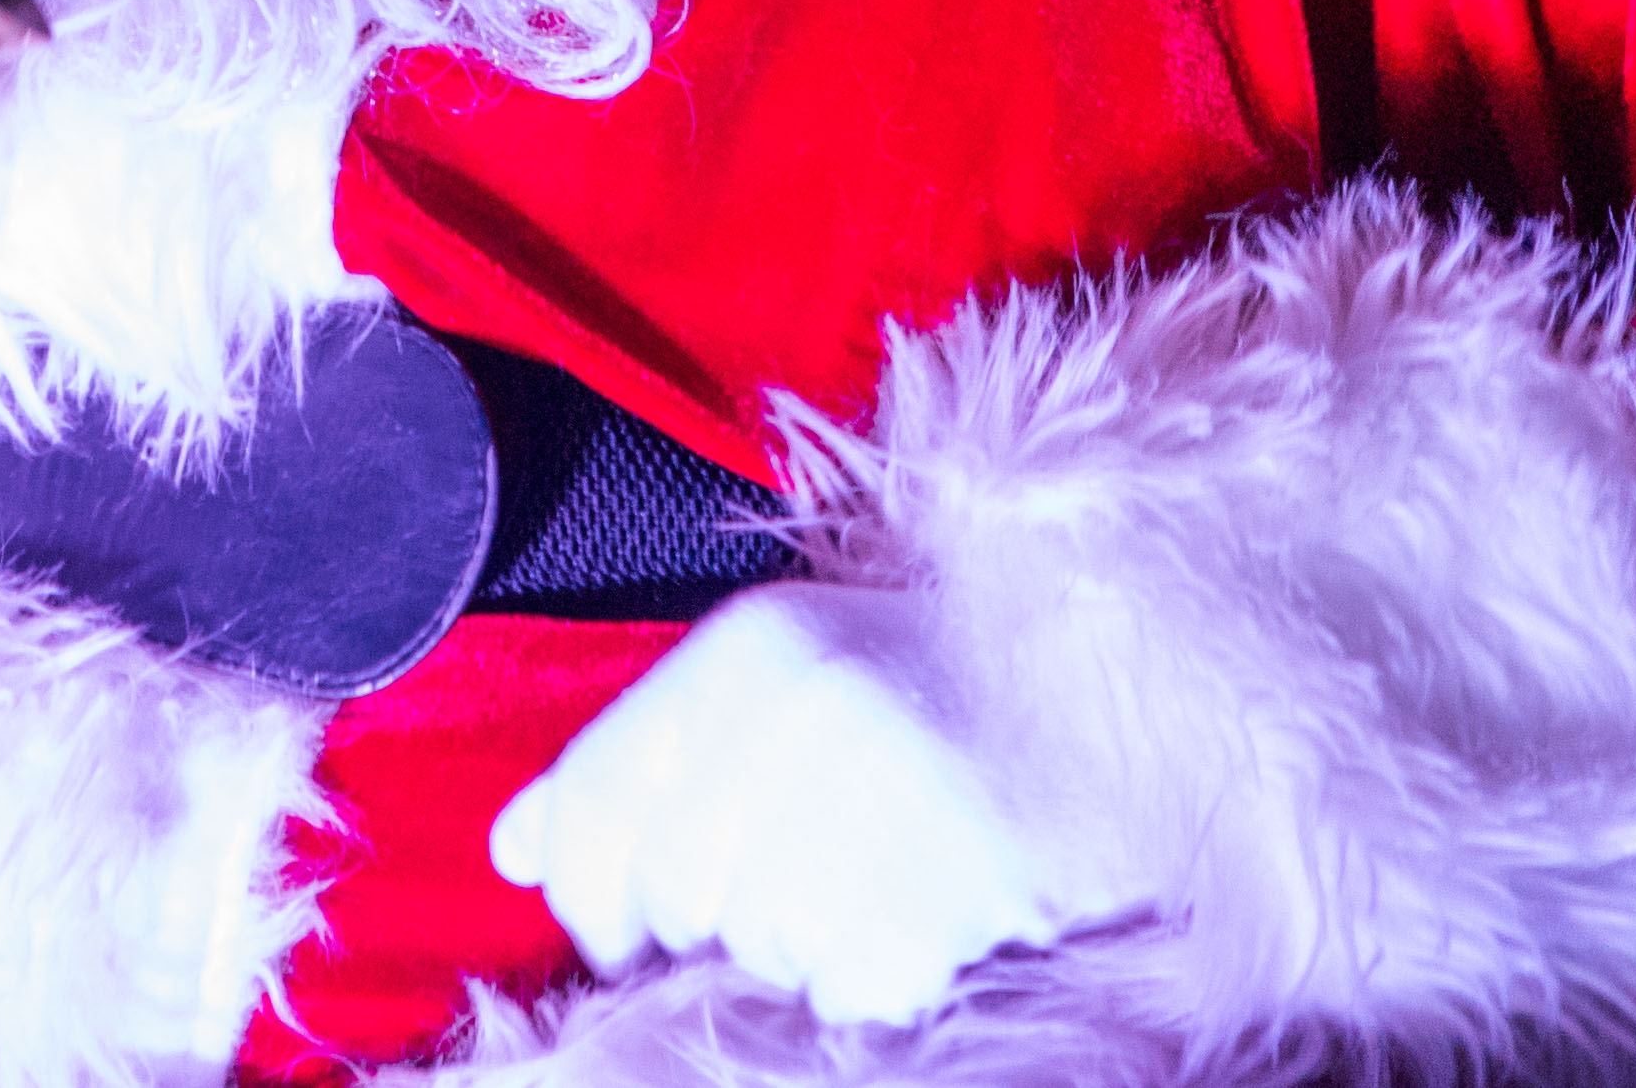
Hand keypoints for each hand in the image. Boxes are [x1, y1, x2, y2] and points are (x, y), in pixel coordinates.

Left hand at [488, 580, 1108, 1026]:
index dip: (593, 890)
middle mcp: (810, 708)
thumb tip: (516, 852)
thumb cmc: (927, 690)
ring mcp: (887, 799)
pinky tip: (913, 920)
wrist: (1119, 695)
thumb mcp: (777, 677)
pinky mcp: (951, 889)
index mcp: (755, 646)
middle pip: (675, 893)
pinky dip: (867, 980)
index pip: (599, 806)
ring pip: (759, 949)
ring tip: (864, 888)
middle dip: (714, 920)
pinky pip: (847, 989)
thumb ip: (636, 757)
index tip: (628, 924)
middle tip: (791, 888)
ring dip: (798, 948)